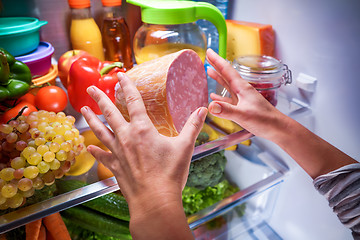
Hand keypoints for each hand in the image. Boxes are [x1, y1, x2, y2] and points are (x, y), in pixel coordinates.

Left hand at [81, 72, 205, 238]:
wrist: (154, 201)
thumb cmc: (169, 174)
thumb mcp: (185, 147)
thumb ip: (193, 126)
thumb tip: (203, 110)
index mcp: (142, 129)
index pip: (133, 101)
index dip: (127, 86)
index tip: (121, 75)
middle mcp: (126, 137)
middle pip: (110, 112)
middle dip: (99, 98)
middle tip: (90, 88)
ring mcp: (117, 152)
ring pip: (100, 130)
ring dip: (91, 119)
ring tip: (83, 109)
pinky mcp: (114, 166)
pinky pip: (101, 155)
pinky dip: (94, 150)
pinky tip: (88, 146)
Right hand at [206, 49, 287, 140]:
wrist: (277, 128)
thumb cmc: (265, 120)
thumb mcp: (243, 115)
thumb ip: (226, 110)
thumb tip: (210, 105)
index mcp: (243, 88)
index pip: (227, 70)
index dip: (217, 61)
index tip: (209, 52)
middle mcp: (242, 91)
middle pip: (227, 75)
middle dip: (217, 65)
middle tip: (208, 57)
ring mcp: (242, 99)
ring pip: (227, 85)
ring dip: (218, 78)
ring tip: (209, 71)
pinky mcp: (242, 107)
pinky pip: (228, 99)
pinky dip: (220, 96)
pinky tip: (214, 97)